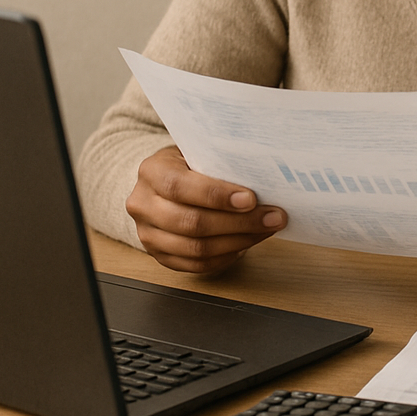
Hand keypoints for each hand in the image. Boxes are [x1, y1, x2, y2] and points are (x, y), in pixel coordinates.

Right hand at [125, 145, 286, 273]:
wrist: (162, 182)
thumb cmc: (188, 163)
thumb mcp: (197, 151)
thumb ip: (220, 160)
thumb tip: (262, 173)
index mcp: (152, 171)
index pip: (180, 186)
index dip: (217, 195)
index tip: (251, 199)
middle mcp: (144, 204)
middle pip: (192, 222)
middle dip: (239, 222)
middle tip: (272, 216)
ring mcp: (148, 234)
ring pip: (196, 248)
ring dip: (239, 241)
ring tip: (266, 229)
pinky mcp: (160, 255)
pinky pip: (196, 264)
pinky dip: (226, 256)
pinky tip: (247, 243)